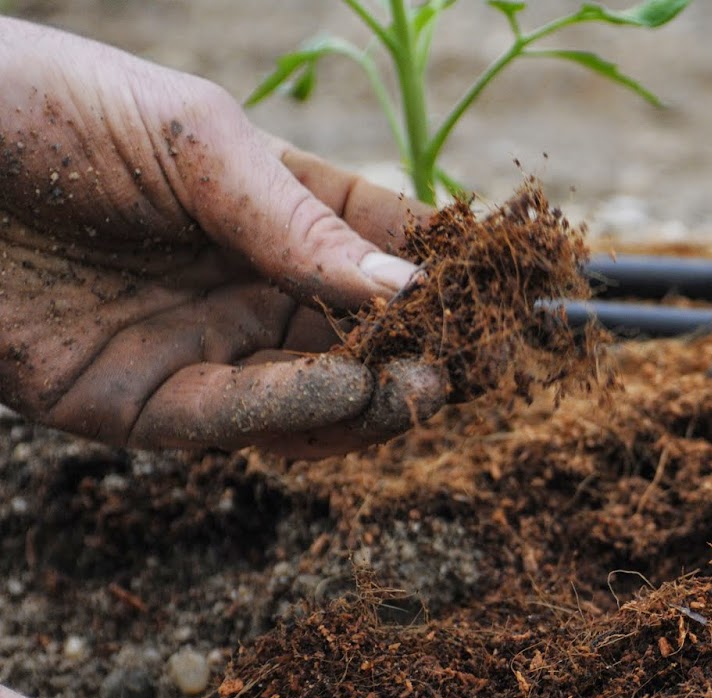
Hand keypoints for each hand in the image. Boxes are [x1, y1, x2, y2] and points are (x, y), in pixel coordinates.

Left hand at [0, 18, 444, 456]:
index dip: (449, 271)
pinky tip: (342, 394)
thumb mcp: (192, 138)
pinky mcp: (136, 405)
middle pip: (363, 337)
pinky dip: (294, 416)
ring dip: (373, 397)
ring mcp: (196, 348)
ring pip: (313, 398)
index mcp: (266, 204)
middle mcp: (242, 283)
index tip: (510, 292)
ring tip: (422, 384)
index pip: (383, 245)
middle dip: (423, 351)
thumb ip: (297, 220)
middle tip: (474, 361)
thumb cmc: (41, 106)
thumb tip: (413, 286)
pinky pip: (234, 423)